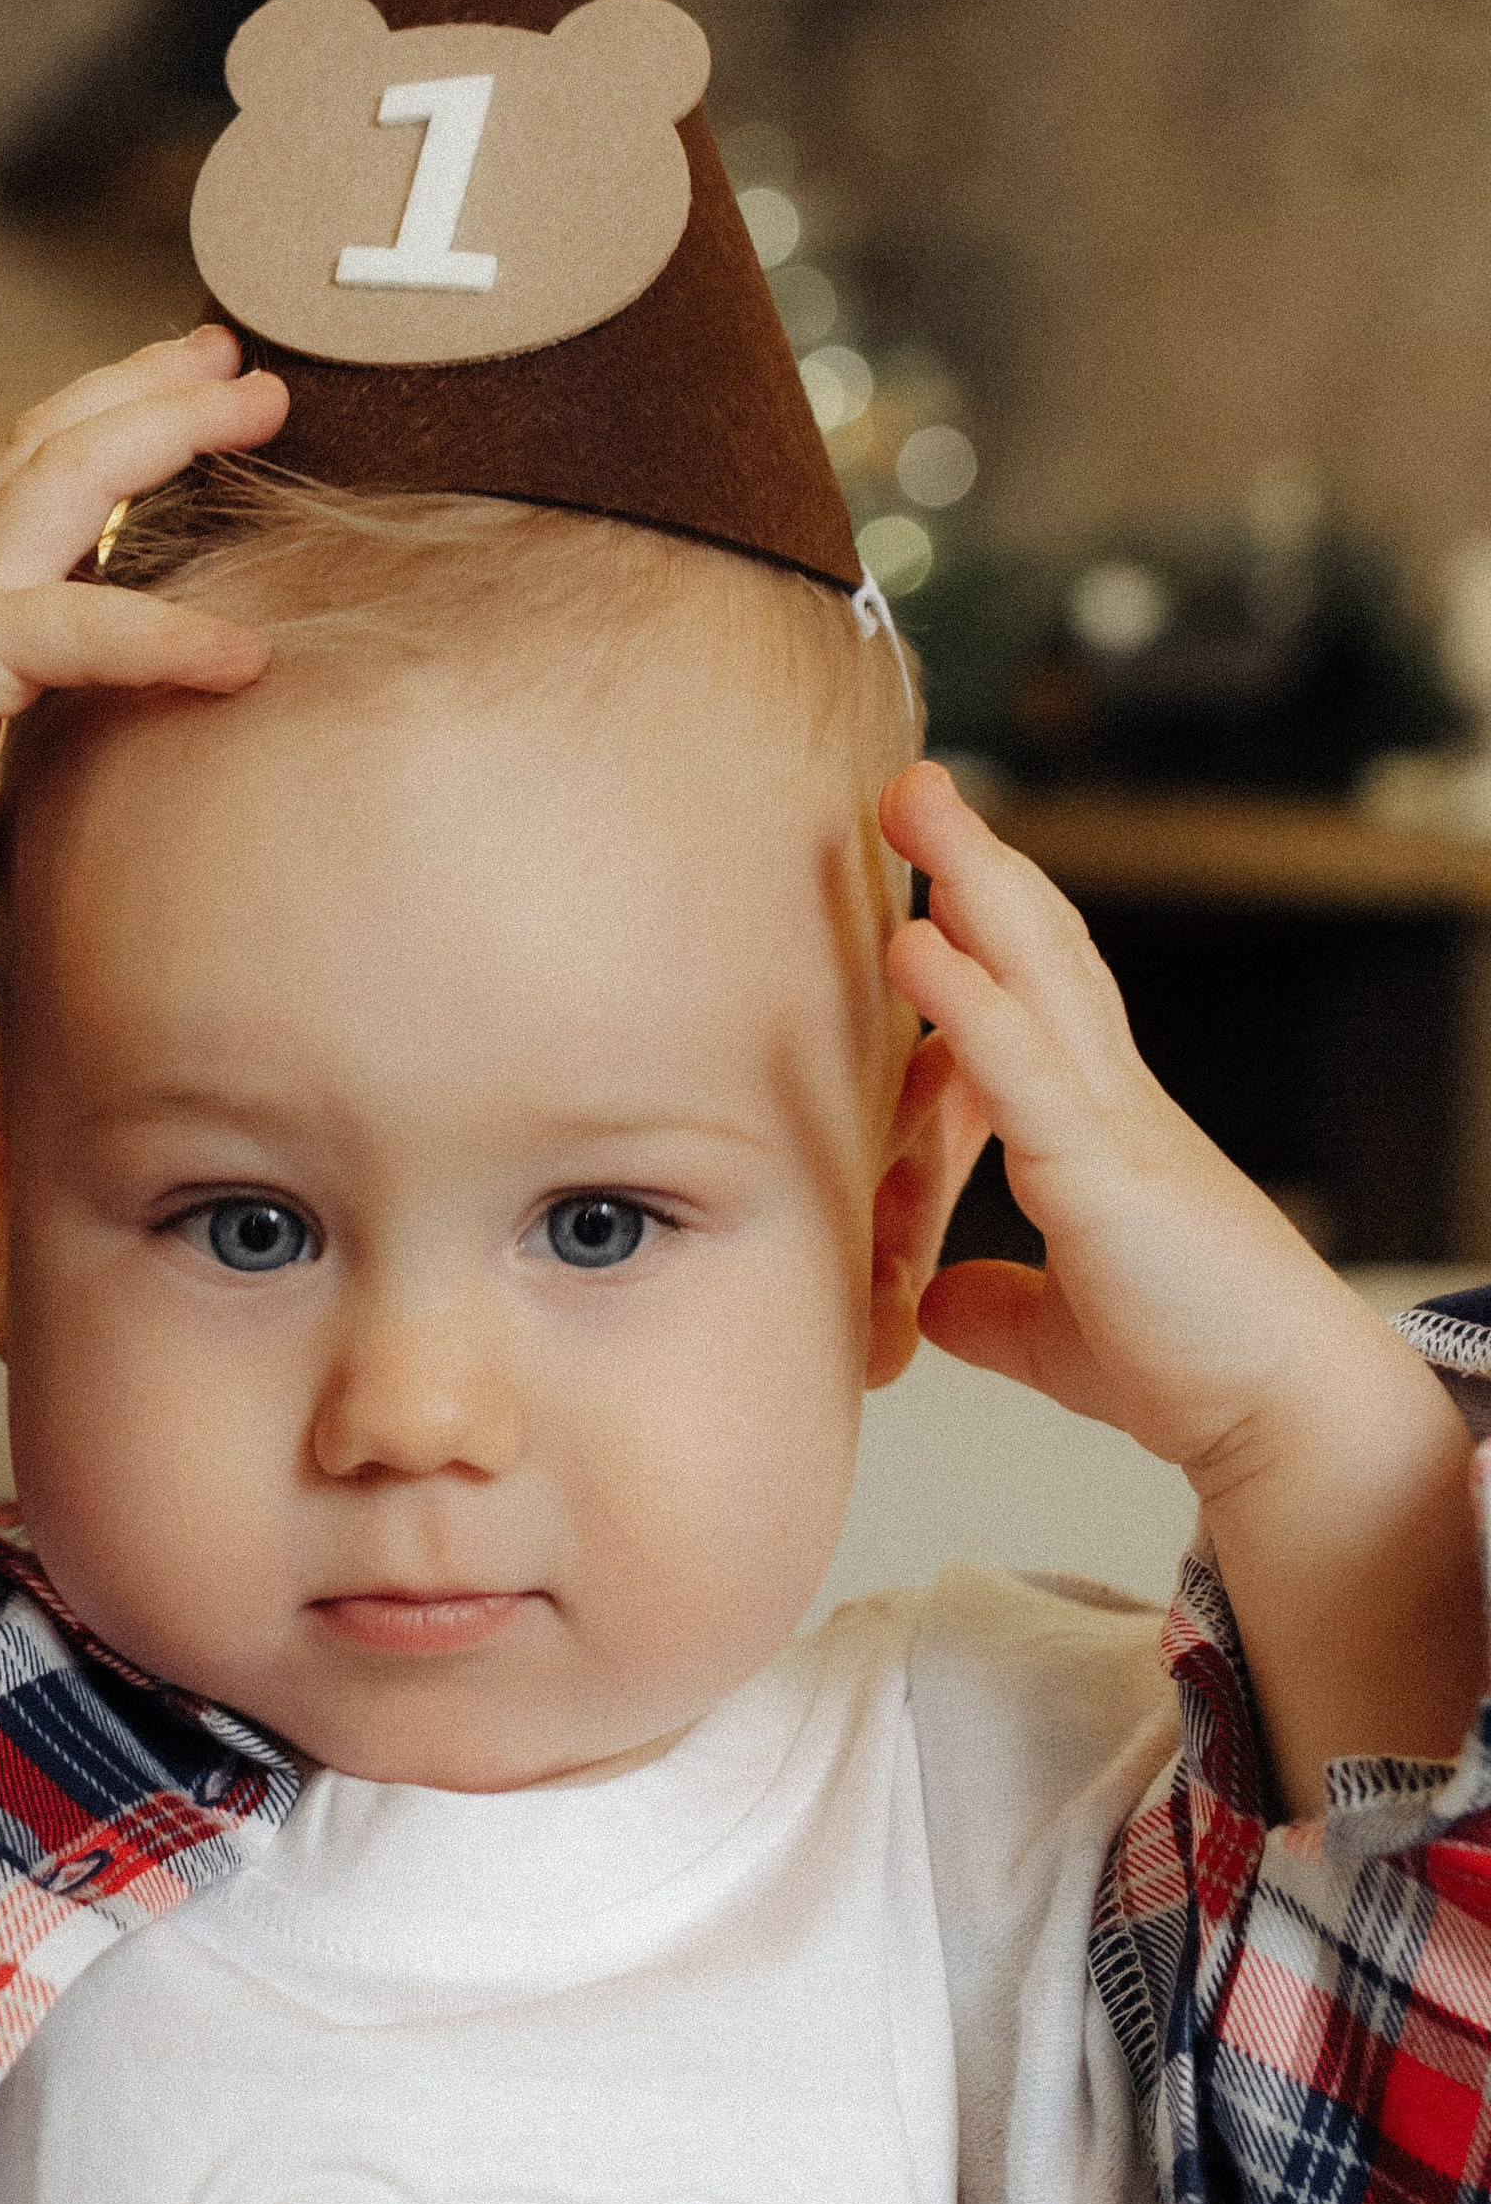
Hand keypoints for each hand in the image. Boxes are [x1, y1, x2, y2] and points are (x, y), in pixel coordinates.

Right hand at [0, 328, 285, 926]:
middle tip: (237, 354)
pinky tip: (246, 655)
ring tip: (263, 400)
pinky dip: (171, 635)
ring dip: (172, 425)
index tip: (185, 390)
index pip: (36, 473)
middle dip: (153, 384)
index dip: (109, 421)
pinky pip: (84, 623)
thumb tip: (72, 827)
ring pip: (74, 470)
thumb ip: (24, 781)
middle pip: (64, 436)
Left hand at [879, 760, 1429, 1500]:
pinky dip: (966, 1003)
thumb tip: (933, 1304)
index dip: (986, 927)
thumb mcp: (1059, 1331)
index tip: (928, 869)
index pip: (1037, 998)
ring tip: (912, 802)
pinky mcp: (1105, 1176)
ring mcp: (1113, 1128)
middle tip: (911, 785)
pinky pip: (1024, 1071)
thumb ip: (996, 1304)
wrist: (1291, 1419)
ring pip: (1037, 973)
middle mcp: (1111, 1104)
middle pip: (1039, 949)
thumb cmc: (1194, 1368)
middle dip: (974, 862)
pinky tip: (914, 944)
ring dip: (971, 881)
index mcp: (1099, 1130)